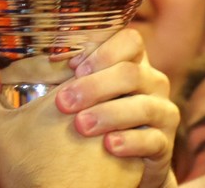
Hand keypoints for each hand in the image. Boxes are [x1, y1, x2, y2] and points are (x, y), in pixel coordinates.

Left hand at [57, 29, 178, 187]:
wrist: (119, 164)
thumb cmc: (93, 116)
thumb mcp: (85, 91)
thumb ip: (70, 74)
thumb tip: (40, 61)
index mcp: (135, 62)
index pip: (130, 40)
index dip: (102, 51)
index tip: (72, 67)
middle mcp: (153, 82)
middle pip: (131, 73)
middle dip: (94, 86)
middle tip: (64, 102)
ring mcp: (163, 113)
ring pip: (144, 106)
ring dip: (109, 114)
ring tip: (81, 126)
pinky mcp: (164, 144)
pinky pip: (153, 140)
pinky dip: (130, 142)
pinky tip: (109, 145)